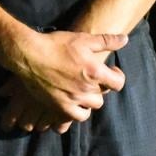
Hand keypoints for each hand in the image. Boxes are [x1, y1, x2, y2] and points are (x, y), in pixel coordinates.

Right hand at [0, 29, 126, 131]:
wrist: (29, 54)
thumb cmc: (56, 44)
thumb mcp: (83, 39)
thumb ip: (107, 41)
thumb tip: (125, 39)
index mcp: (95, 71)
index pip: (118, 83)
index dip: (117, 77)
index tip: (111, 72)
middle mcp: (86, 88)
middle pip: (102, 95)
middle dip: (99, 88)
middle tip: (90, 79)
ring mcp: (73, 99)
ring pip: (91, 106)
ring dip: (89, 100)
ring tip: (81, 91)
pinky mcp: (60, 106)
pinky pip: (76, 117)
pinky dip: (77, 112)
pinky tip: (73, 103)